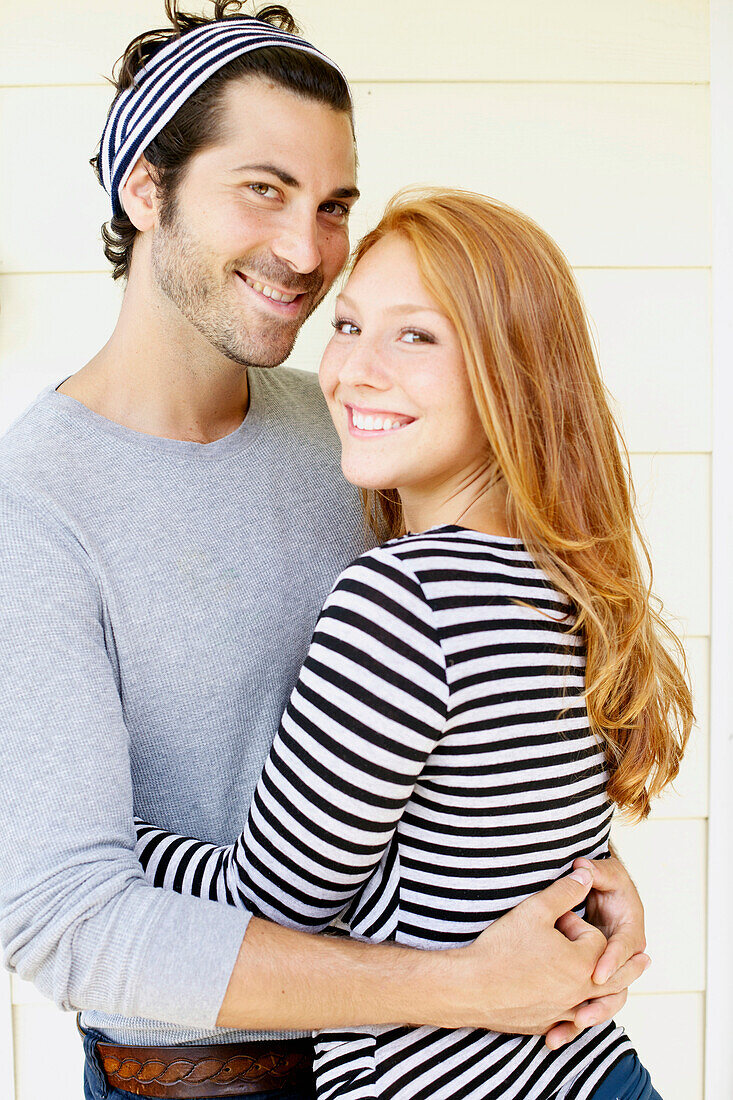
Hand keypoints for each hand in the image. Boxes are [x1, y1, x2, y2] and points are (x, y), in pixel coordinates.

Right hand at [454, 868, 647, 1034]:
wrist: (471, 986)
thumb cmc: (502, 948)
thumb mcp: (535, 909)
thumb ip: (565, 891)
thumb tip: (586, 874)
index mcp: (581, 964)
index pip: (597, 942)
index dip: (578, 926)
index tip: (556, 920)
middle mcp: (579, 993)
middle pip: (614, 979)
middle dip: (630, 967)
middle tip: (646, 960)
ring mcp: (562, 1012)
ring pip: (598, 1005)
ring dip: (614, 996)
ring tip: (623, 990)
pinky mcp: (545, 1024)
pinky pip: (572, 1022)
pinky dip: (583, 1016)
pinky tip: (581, 1014)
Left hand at [544, 853, 648, 1049]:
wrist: (603, 888)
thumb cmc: (604, 880)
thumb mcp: (604, 874)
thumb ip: (595, 871)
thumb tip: (582, 865)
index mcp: (629, 930)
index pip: (625, 948)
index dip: (612, 960)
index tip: (596, 972)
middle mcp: (621, 956)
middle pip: (617, 985)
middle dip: (599, 1003)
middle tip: (579, 1016)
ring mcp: (606, 971)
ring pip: (602, 1002)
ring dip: (584, 1018)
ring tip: (560, 1032)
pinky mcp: (590, 981)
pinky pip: (584, 1006)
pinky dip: (569, 1023)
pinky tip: (550, 1038)